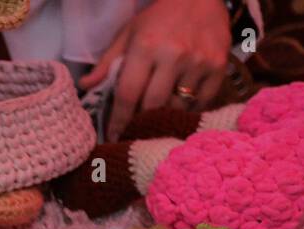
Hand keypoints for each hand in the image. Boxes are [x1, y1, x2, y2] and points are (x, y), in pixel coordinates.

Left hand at [80, 0, 231, 140]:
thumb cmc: (159, 18)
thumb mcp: (128, 34)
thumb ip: (107, 62)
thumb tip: (85, 85)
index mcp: (146, 46)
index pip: (128, 94)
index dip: (119, 120)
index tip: (113, 136)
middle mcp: (173, 55)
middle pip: (153, 105)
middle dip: (141, 122)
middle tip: (134, 131)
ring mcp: (198, 61)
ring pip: (177, 106)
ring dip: (165, 115)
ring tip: (158, 116)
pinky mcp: (218, 67)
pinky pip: (201, 102)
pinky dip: (189, 108)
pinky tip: (181, 104)